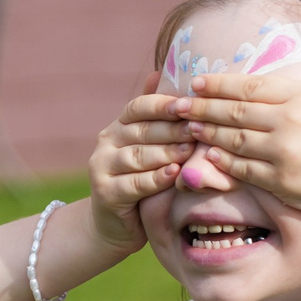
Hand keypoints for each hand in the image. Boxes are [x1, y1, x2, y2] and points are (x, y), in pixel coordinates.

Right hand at [87, 70, 188, 251]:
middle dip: (172, 128)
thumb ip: (155, 118)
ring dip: (166, 152)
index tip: (190, 103)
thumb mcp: (148, 149)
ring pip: (138, 156)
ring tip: (191, 149)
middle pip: (141, 131)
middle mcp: (105, 143)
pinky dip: (156, 178)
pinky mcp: (105, 193)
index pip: (139, 107)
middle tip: (199, 127)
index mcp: (118, 127)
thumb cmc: (141, 183)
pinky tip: (175, 174)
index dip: (163, 104)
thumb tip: (160, 73)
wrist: (115, 226)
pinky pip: (134, 183)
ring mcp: (101, 168)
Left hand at [169, 39, 300, 222]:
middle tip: (176, 105)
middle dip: (200, 106)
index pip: (250, 85)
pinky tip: (204, 157)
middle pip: (232, 110)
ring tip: (185, 129)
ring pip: (230, 139)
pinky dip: (219, 162)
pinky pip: (240, 170)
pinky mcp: (280, 182)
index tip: (197, 83)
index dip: (218, 84)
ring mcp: (281, 152)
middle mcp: (288, 120)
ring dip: (204, 132)